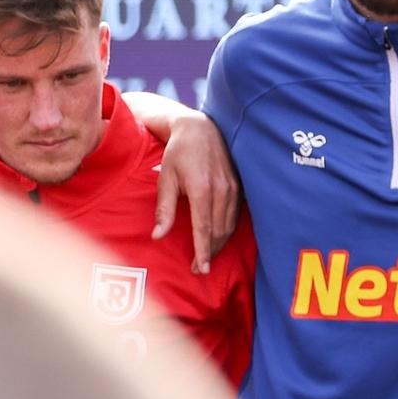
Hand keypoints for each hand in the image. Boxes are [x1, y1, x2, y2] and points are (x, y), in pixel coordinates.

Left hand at [136, 104, 239, 273]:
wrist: (201, 129)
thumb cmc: (178, 153)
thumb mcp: (166, 178)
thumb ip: (163, 209)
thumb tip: (158, 236)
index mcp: (202, 189)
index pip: (204, 229)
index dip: (202, 252)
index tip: (200, 269)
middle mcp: (222, 191)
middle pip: (218, 232)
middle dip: (210, 253)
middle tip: (198, 268)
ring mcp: (233, 189)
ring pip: (229, 227)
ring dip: (219, 245)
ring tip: (206, 256)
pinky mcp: (239, 188)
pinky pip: (235, 217)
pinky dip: (227, 231)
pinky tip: (218, 238)